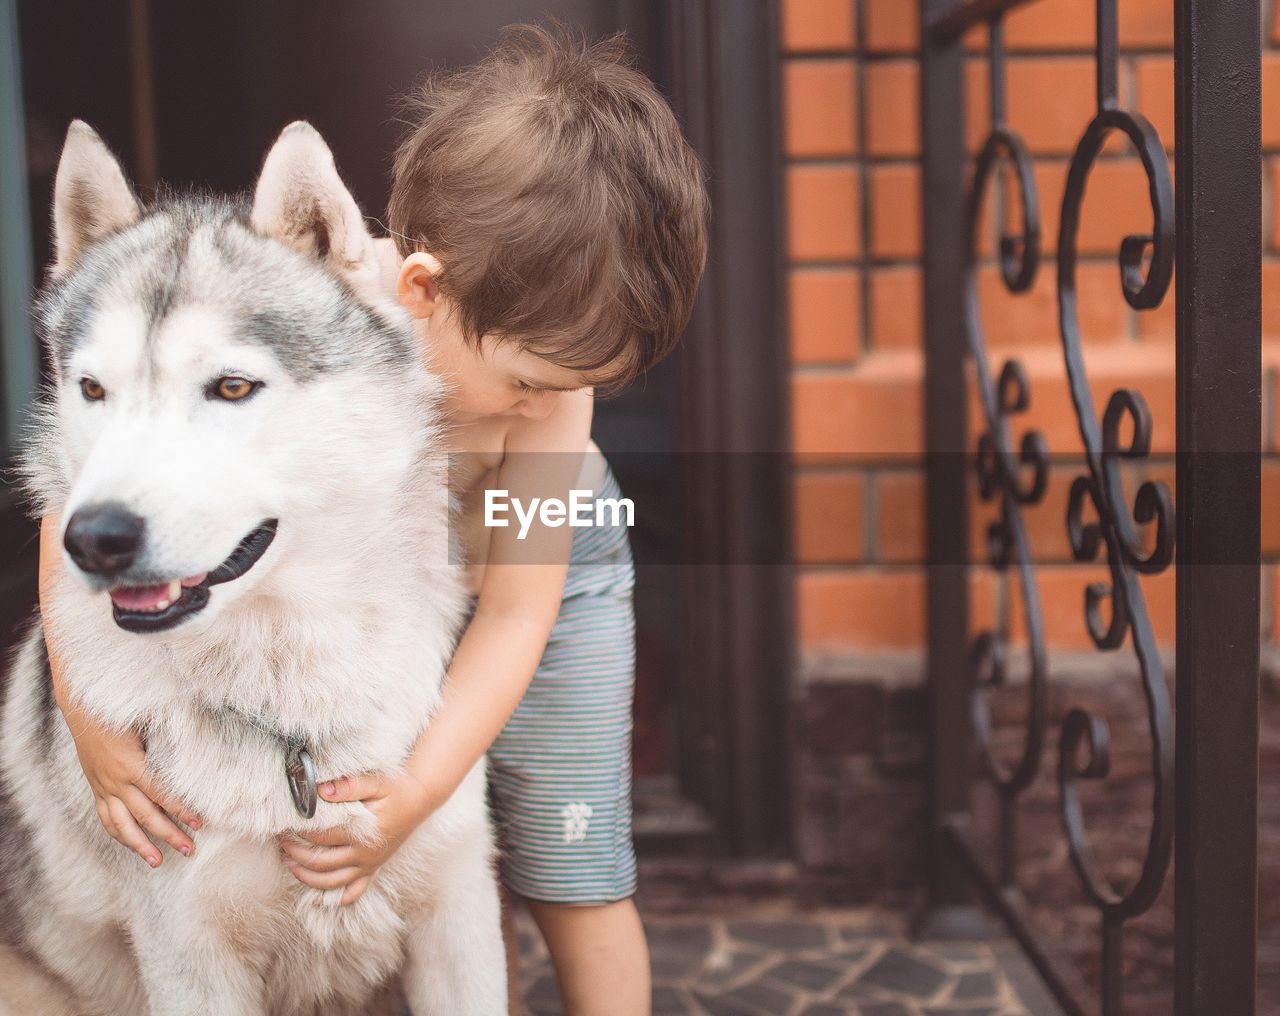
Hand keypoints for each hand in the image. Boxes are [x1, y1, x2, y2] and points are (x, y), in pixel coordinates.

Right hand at [68, 718, 200, 866]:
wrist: (84, 708)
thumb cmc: (122, 710)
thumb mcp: (149, 719)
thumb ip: (171, 735)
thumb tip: (200, 743)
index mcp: (132, 764)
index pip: (161, 794)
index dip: (180, 810)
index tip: (199, 823)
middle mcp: (116, 781)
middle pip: (145, 815)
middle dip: (169, 834)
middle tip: (190, 849)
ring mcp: (103, 787)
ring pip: (122, 825)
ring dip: (141, 845)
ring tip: (158, 861)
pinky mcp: (96, 788)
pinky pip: (106, 818)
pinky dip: (119, 834)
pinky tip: (132, 846)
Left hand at [279, 768, 436, 904]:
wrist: (420, 798)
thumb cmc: (396, 788)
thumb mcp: (377, 782)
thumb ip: (349, 786)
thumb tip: (321, 791)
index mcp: (364, 834)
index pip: (322, 837)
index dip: (299, 832)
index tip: (284, 824)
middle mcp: (365, 854)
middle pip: (320, 862)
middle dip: (296, 854)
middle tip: (281, 843)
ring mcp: (369, 865)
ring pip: (331, 882)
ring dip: (306, 876)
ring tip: (289, 863)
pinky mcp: (373, 869)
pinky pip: (353, 892)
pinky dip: (336, 897)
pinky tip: (320, 893)